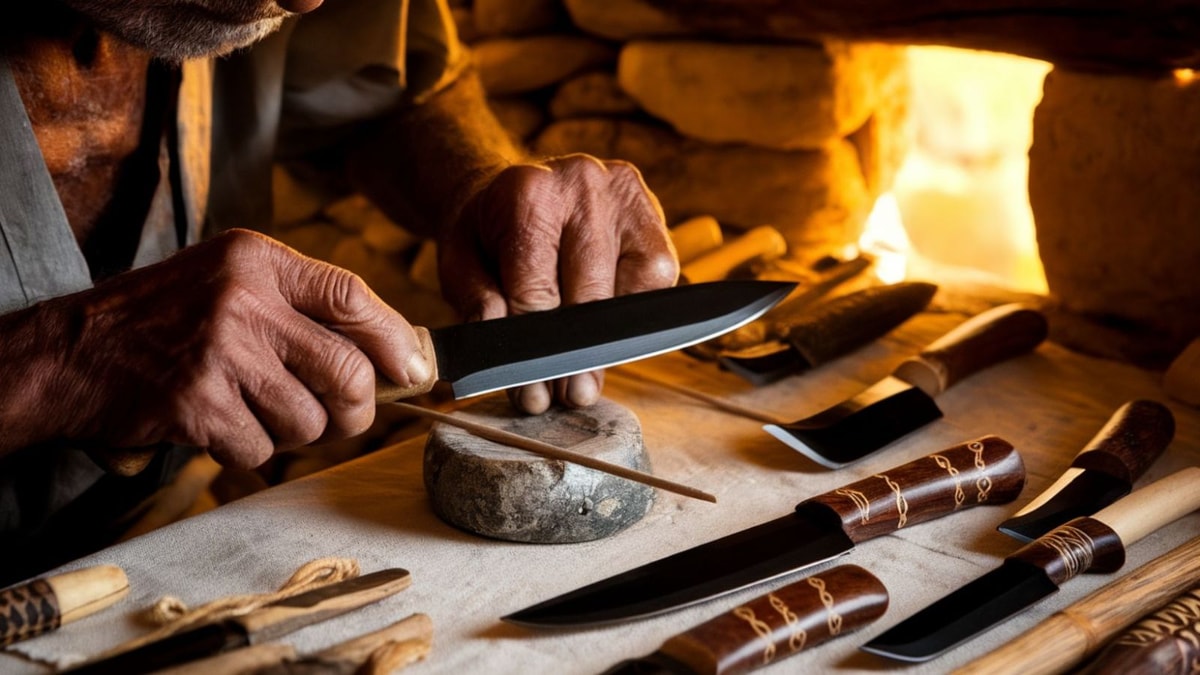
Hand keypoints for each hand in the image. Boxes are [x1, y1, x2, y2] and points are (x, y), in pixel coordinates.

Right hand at [4, 229, 427, 468]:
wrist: (72, 354)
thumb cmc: (164, 321)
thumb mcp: (232, 282)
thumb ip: (303, 308)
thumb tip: (394, 355)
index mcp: (257, 260)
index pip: (352, 296)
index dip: (395, 340)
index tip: (415, 370)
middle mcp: (243, 299)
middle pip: (347, 371)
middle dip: (357, 410)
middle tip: (345, 419)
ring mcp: (219, 351)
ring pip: (308, 420)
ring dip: (293, 433)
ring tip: (254, 412)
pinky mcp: (196, 403)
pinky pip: (260, 448)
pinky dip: (247, 450)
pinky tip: (218, 426)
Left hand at [437, 154, 678, 413]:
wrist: (508, 187)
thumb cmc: (485, 233)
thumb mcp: (459, 264)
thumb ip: (478, 303)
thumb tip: (503, 347)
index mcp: (527, 194)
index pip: (536, 290)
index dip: (533, 350)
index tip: (532, 393)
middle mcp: (582, 185)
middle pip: (591, 292)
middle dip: (576, 357)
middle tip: (570, 397)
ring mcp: (623, 193)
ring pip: (637, 284)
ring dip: (614, 337)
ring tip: (590, 372)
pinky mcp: (649, 210)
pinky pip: (658, 274)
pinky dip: (638, 308)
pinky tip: (612, 328)